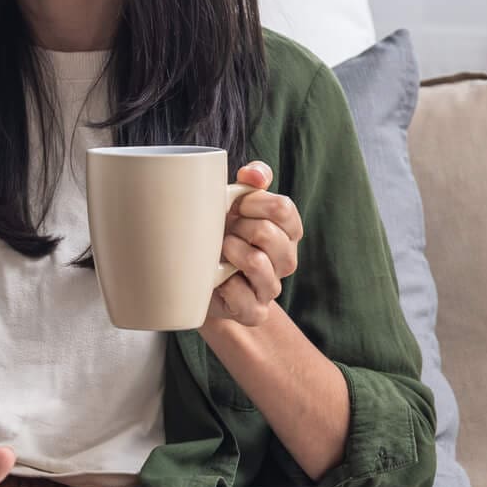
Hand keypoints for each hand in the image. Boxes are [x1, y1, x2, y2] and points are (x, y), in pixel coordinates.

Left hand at [207, 161, 302, 328]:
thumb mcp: (234, 203)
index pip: (283, 208)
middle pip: (268, 233)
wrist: (198, 281)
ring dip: (230, 252)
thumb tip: (253, 174)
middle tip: (223, 231)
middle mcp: (286, 260)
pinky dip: (224, 285)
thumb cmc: (220, 236)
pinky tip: (218, 278)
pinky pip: (243, 296)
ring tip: (220, 251)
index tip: (234, 205)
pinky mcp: (255, 312)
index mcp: (287, 231)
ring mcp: (271, 288)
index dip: (253, 202)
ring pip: (257, 262)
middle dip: (237, 227)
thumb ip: (252, 181)